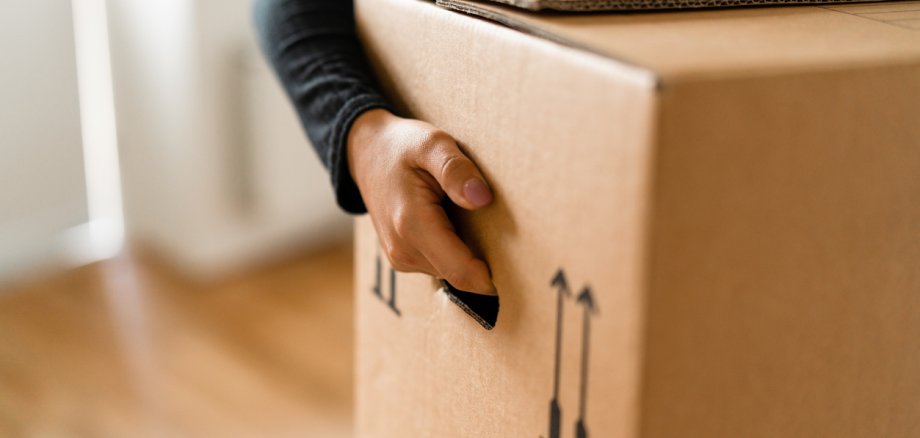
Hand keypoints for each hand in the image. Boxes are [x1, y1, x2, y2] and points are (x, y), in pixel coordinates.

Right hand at [348, 109, 495, 294]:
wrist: (364, 151)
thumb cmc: (401, 145)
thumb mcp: (431, 143)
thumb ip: (455, 169)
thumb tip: (482, 198)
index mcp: (412, 224)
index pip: (461, 271)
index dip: (492, 278)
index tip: (524, 270)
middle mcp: (403, 250)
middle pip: (459, 276)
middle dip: (485, 263)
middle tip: (506, 235)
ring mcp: (400, 258)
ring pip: (450, 274)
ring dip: (468, 256)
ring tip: (472, 221)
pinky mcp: (402, 258)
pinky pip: (439, 266)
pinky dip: (453, 252)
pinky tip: (456, 224)